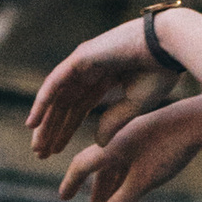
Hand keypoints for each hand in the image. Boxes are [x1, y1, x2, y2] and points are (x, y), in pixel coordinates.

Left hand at [26, 16, 159, 159]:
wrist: (168, 47)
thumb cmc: (160, 71)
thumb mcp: (136, 104)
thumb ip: (115, 121)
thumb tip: (98, 143)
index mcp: (106, 77)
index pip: (79, 107)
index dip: (67, 129)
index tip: (56, 151)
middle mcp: (91, 68)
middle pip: (64, 104)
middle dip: (53, 129)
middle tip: (41, 153)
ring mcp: (83, 61)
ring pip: (57, 97)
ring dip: (45, 122)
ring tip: (37, 147)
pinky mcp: (80, 58)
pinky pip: (55, 83)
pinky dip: (42, 102)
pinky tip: (33, 122)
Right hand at [57, 93, 201, 201]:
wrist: (196, 120)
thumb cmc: (167, 150)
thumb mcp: (142, 182)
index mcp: (109, 148)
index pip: (82, 165)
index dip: (72, 183)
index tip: (63, 197)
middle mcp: (117, 140)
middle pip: (99, 168)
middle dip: (94, 190)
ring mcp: (134, 139)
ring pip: (116, 166)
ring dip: (110, 186)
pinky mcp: (150, 138)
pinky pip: (130, 161)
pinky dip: (125, 177)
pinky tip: (131, 185)